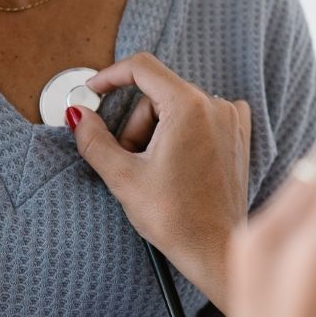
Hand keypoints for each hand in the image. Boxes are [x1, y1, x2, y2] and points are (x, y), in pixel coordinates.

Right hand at [72, 51, 251, 313]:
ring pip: (177, 107)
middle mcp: (215, 105)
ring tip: (155, 170)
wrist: (214, 249)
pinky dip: (182, 133)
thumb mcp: (123, 177)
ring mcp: (230, 119)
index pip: (142, 67)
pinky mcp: (238, 134)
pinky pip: (200, 117)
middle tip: (130, 160)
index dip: (110, 76)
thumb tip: (77, 115)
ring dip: (157, 131)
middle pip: (157, 94)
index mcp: (188, 107)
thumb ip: (94, 140)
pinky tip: (178, 163)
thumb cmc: (176, 218)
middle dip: (136, 123)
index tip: (92, 91)